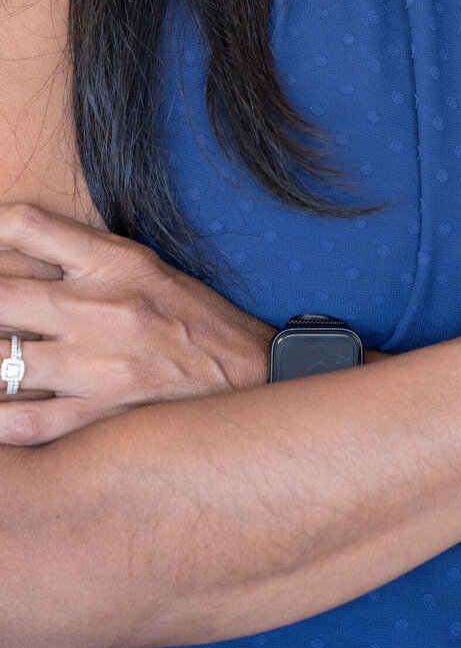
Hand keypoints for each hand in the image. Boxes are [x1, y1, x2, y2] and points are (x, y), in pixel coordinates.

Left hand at [0, 202, 274, 444]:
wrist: (250, 374)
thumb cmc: (191, 319)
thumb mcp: (144, 267)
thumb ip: (83, 260)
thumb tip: (16, 260)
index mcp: (114, 262)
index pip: (28, 226)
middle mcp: (99, 308)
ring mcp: (96, 365)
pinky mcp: (98, 416)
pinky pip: (21, 421)